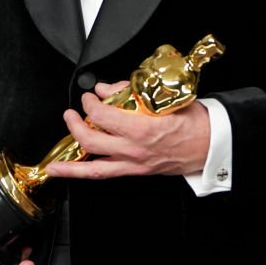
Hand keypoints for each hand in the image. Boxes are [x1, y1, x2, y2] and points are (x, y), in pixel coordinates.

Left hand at [45, 81, 209, 180]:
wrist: (211, 144)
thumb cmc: (194, 121)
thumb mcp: (164, 98)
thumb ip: (131, 93)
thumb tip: (107, 89)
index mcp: (141, 129)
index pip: (103, 115)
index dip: (90, 103)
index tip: (89, 96)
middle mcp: (134, 149)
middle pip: (91, 140)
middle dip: (75, 124)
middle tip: (72, 114)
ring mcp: (134, 163)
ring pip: (93, 168)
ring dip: (71, 164)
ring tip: (54, 163)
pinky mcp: (136, 171)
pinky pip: (104, 175)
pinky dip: (84, 173)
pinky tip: (70, 172)